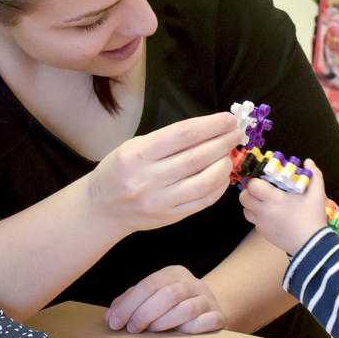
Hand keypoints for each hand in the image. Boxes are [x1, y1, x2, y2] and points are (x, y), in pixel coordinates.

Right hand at [89, 112, 240, 232]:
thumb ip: (167, 140)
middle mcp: (148, 179)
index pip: (183, 134)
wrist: (102, 208)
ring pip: (204, 181)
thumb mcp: (133, 147)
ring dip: (224, 165)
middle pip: (197, 157)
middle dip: (223, 142)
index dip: (211, 125)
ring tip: (229, 154)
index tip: (229, 119)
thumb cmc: (119, 170)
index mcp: (137, 155)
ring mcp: (160, 201)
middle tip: (236, 133)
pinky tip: (223, 175)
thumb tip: (208, 129)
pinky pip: (204, 201)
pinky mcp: (170, 217)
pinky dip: (219, 186)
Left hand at [106, 265, 226, 333]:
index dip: (129, 305)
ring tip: (152, 331)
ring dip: (164, 323)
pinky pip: (204, 322)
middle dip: (144, 314)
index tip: (115, 323)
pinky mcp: (218, 316)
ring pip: (185, 309)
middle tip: (131, 330)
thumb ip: (129, 304)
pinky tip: (178, 334)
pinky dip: (189, 330)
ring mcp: (207, 299)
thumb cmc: (171, 307)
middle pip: (167, 295)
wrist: (207, 311)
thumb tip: (109, 318)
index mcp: (173, 273)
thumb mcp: (150, 300)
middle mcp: (192, 282)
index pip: (148, 285)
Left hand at [239, 158, 328, 255]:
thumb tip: (308, 162)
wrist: (312, 245)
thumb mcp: (317, 195)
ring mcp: (262, 224)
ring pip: (246, 210)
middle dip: (249, 192)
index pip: (253, 185)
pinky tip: (271, 215)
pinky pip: (254, 221)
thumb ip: (314, 175)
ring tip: (264, 203)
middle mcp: (264, 211)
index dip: (256, 181)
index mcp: (275, 199)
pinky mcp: (263, 233)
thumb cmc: (313, 218)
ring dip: (251, 204)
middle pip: (243, 197)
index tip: (265, 181)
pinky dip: (258, 216)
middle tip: (261, 191)